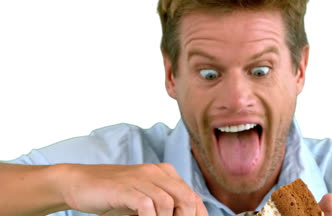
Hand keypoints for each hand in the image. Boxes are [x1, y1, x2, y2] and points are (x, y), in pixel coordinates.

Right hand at [56, 163, 207, 215]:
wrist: (80, 182)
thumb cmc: (114, 194)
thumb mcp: (143, 197)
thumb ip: (161, 205)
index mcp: (164, 172)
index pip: (192, 195)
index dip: (198, 214)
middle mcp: (156, 172)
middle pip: (185, 198)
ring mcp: (140, 178)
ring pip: (168, 202)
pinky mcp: (125, 188)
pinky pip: (146, 205)